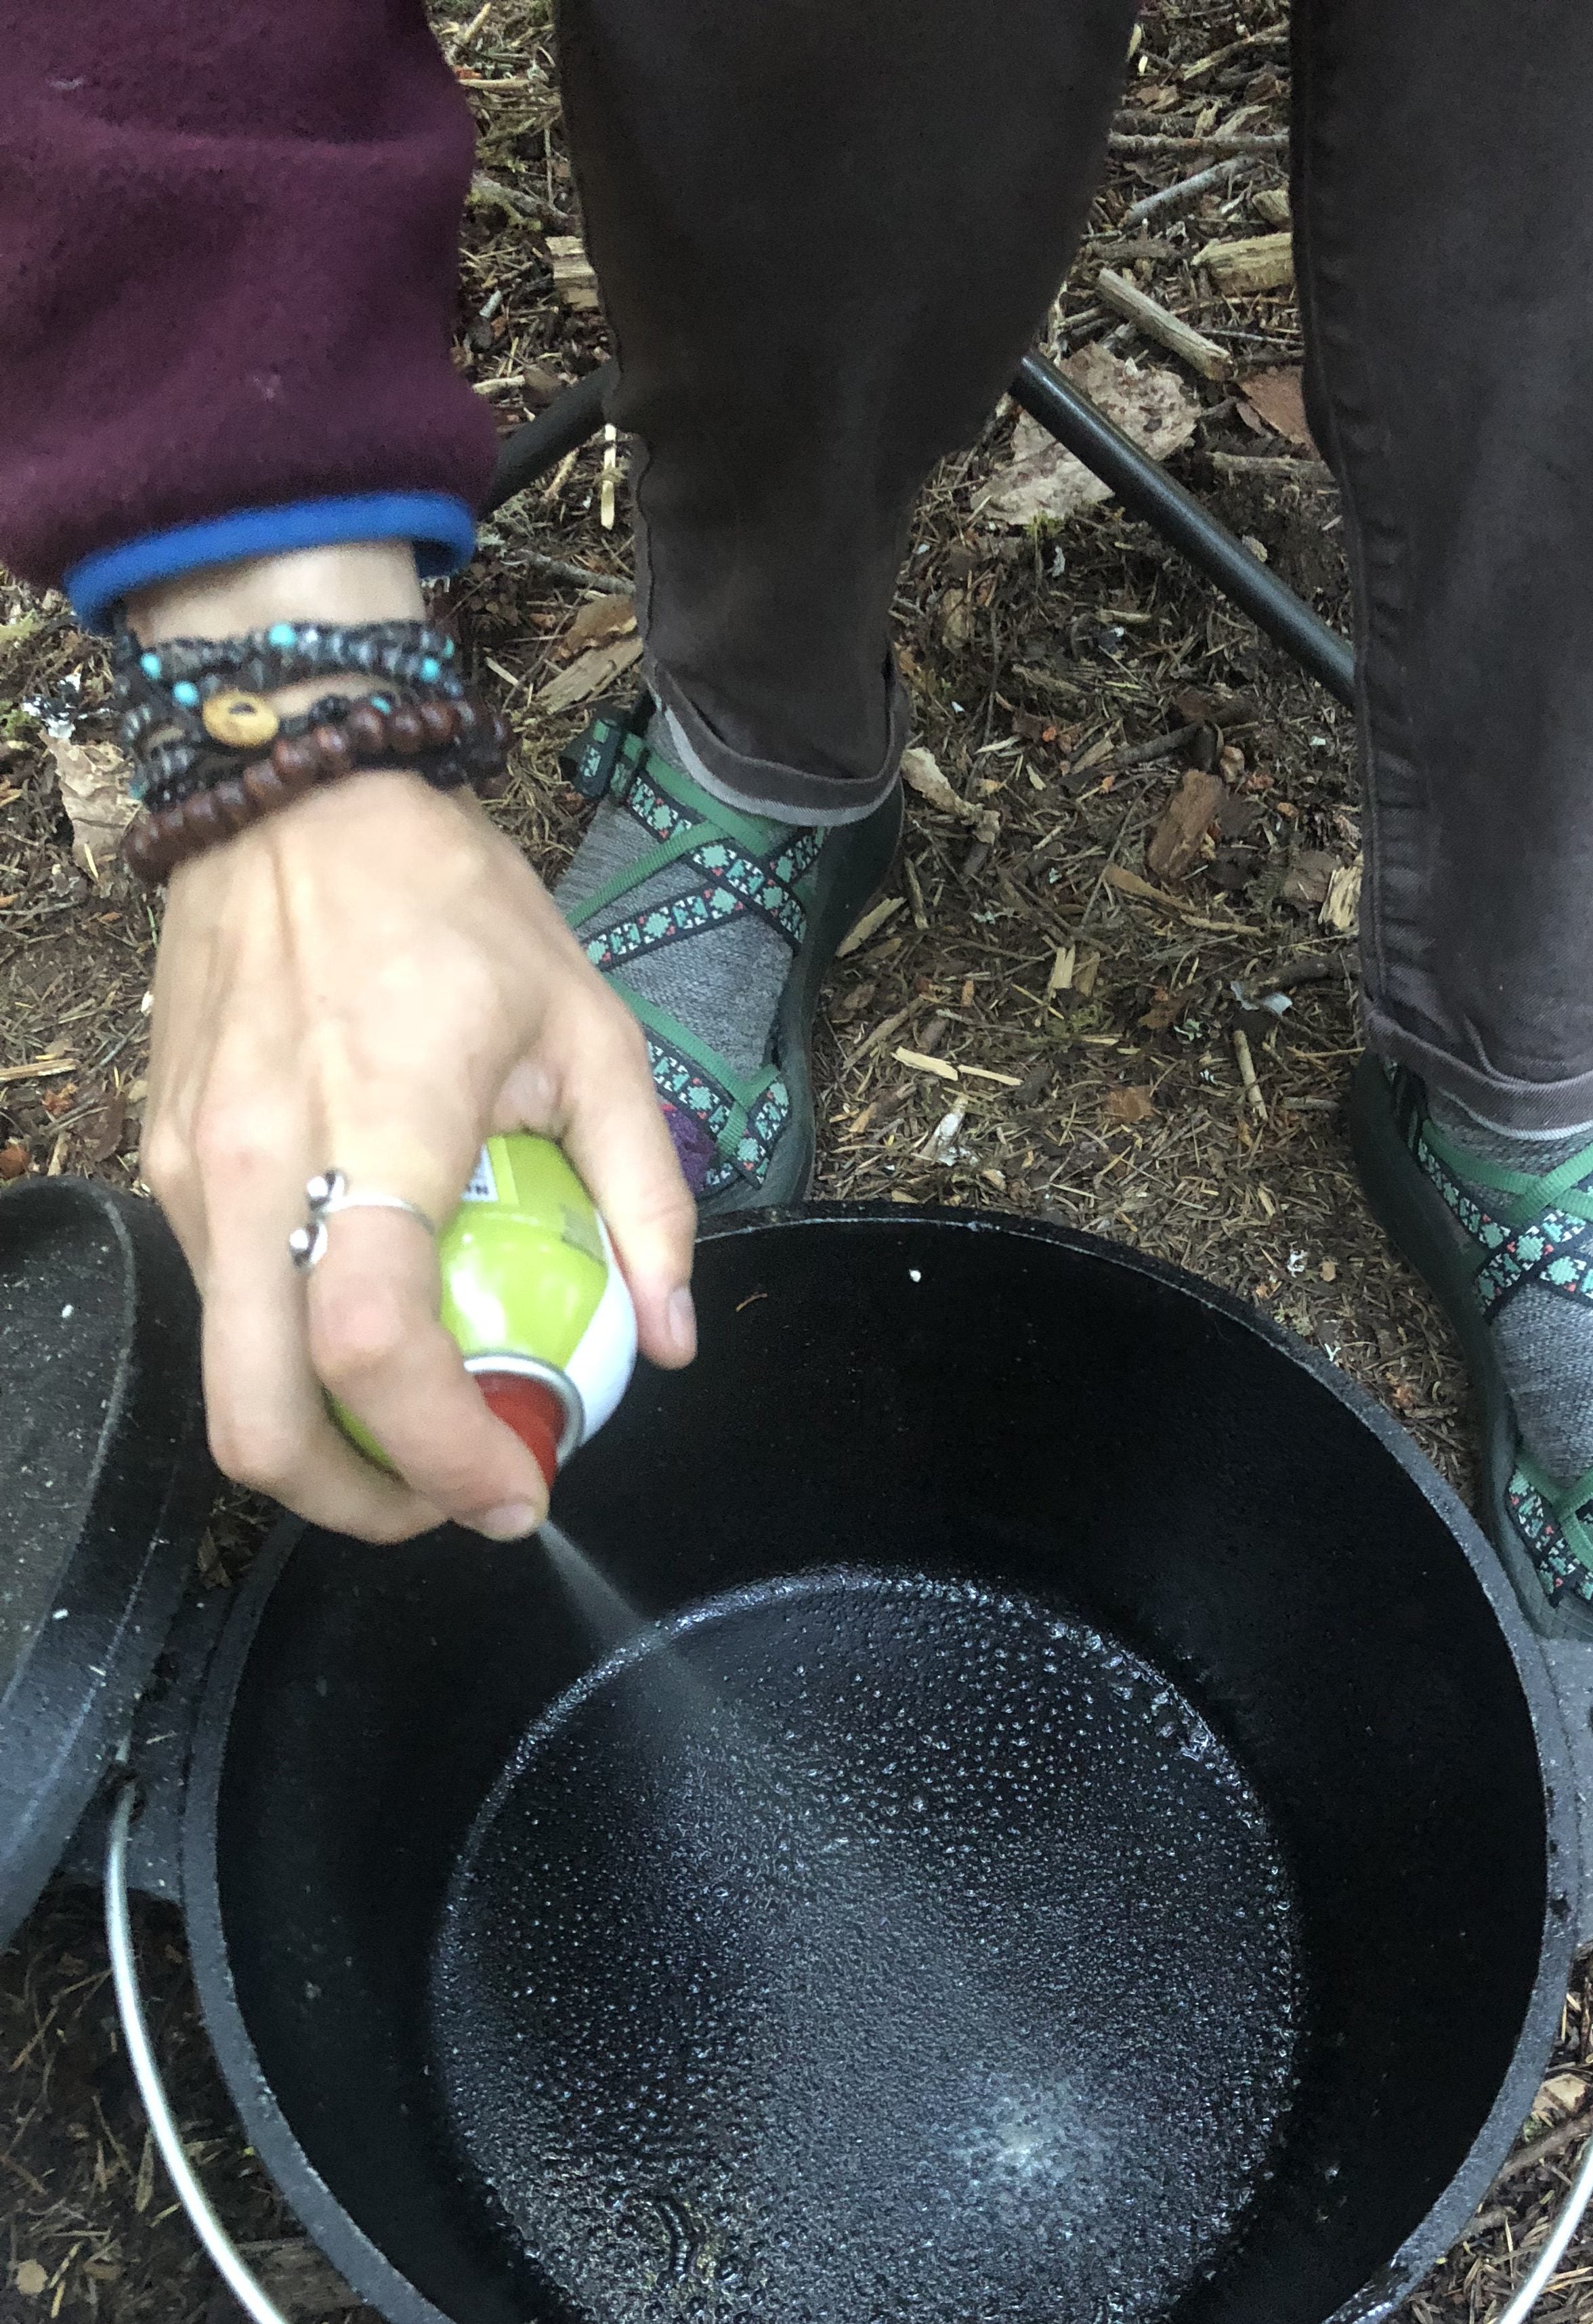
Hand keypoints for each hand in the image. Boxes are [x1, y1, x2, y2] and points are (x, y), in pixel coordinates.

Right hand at [141, 764, 696, 1540]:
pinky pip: (218, 1302)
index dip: (442, 1456)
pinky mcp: (163, 1158)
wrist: (296, 793)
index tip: (515, 1494)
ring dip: (319, 1438)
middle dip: (354, 1502)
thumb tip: (670, 1340)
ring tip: (419, 1430)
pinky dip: (285, 1357)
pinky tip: (364, 1335)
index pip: (374, 1346)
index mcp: (377, 1126)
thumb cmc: (455, 908)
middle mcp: (256, 1164)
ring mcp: (193, 1168)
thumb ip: (644, 1197)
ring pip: (227, 1372)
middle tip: (447, 1501)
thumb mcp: (595, 1033)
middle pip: (260, 1414)